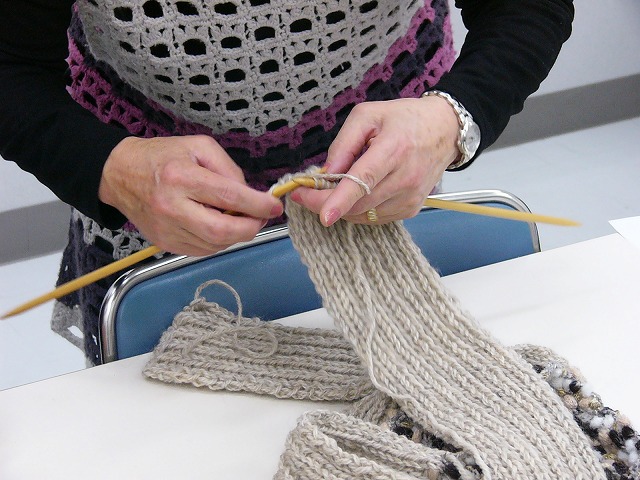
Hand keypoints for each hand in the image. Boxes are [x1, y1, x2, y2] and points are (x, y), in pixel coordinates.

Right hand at [98, 135, 282, 255]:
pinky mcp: (165, 243)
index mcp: (181, 177)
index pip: (228, 197)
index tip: (274, 205)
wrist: (120, 175)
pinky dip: (220, 241)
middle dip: (251, 227)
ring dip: (236, 235)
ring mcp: (167, 230)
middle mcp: (172, 207)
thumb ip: (228, 169)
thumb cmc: (162, 156)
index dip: (257, 204)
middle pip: (222, 231)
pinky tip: (221, 226)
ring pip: (215, 244)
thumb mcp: (199, 147)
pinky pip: (203, 250)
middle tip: (262, 217)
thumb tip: (250, 195)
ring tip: (240, 218)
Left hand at [291, 96, 459, 224]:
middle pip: (358, 203)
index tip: (323, 215)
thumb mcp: (367, 115)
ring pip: (363, 214)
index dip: (341, 200)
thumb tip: (326, 173)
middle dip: (324, 203)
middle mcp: (405, 178)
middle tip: (304, 193)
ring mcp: (410, 197)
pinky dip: (358, 209)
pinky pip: (374, 217)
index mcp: (394, 149)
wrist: (444, 131)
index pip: (364, 180)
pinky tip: (358, 191)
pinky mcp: (411, 209)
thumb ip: (343, 144)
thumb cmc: (404, 119)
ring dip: (341, 206)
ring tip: (336, 185)